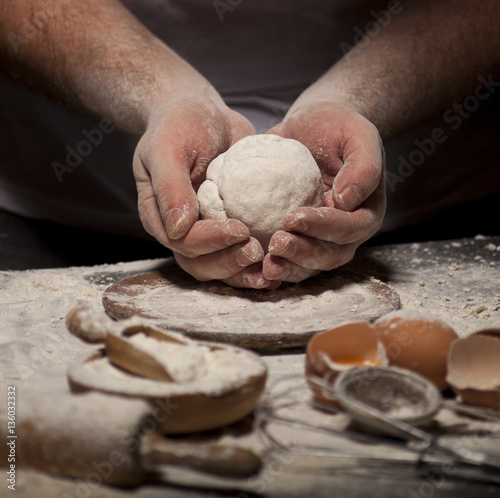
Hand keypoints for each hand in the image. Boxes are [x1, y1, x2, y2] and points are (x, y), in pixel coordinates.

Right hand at [133, 97, 278, 288]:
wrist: (202, 113)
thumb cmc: (179, 125)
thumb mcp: (166, 148)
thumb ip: (170, 187)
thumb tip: (179, 229)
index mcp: (161, 218)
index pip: (185, 242)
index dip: (211, 242)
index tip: (240, 230)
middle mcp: (183, 230)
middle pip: (202, 263)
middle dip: (230, 263)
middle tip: (257, 251)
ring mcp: (208, 230)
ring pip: (222, 265)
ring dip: (245, 271)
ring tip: (272, 266)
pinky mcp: (232, 223)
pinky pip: (243, 248)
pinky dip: (262, 258)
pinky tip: (283, 259)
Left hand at [263, 102, 385, 281]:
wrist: (313, 127)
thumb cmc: (337, 127)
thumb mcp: (358, 134)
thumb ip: (363, 166)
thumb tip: (347, 200)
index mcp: (364, 211)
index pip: (349, 228)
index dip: (324, 227)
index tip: (293, 217)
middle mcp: (344, 232)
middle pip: (329, 255)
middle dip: (303, 253)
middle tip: (276, 244)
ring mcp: (319, 238)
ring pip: (308, 264)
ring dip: (287, 266)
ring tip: (265, 262)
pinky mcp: (297, 237)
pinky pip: (286, 257)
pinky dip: (271, 261)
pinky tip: (251, 261)